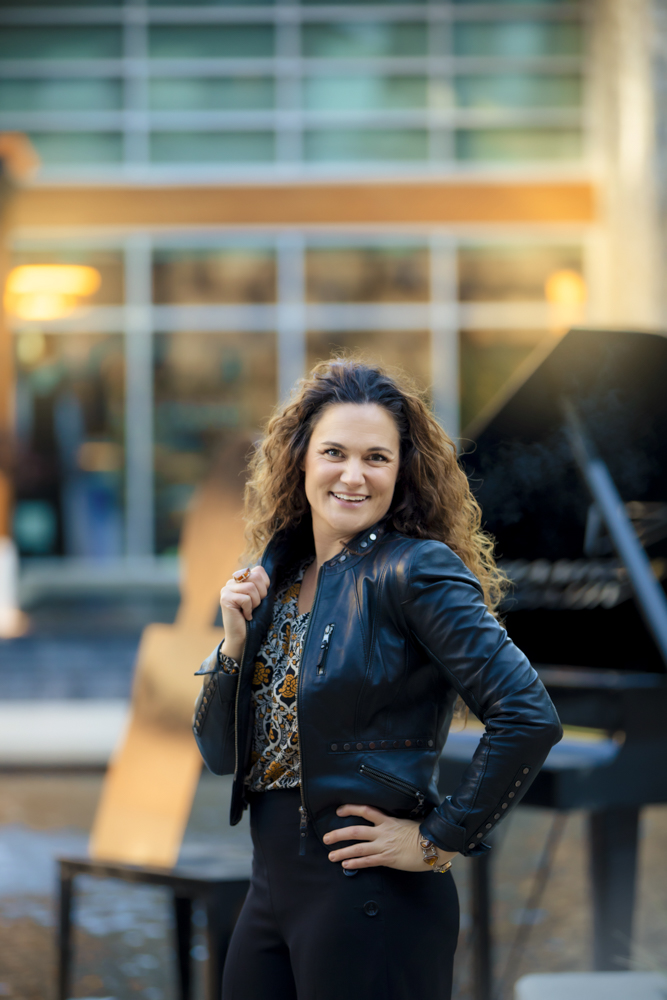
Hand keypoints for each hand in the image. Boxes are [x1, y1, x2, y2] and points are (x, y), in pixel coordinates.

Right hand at [219, 566, 269, 661]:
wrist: (242, 637)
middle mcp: (231, 582)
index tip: (261, 597)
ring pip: (251, 588)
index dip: (265, 584)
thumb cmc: (254, 617)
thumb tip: (263, 572)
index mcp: (241, 579)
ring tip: (250, 611)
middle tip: (256, 606)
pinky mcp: (225, 599)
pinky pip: (246, 599)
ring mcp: (226, 589)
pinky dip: (249, 610)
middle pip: (255, 577)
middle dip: (261, 594)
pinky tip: (245, 616)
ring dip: (255, 603)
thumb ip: (260, 584)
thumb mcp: (260, 597)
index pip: (258, 570)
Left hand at [323, 804, 456, 871]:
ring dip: (342, 852)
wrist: (434, 844)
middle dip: (338, 834)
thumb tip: (388, 821)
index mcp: (388, 820)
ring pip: (358, 848)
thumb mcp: (408, 821)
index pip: (365, 810)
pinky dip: (355, 863)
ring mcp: (384, 846)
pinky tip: (345, 865)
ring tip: (330, 855)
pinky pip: (367, 861)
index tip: (338, 810)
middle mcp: (383, 832)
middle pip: (355, 831)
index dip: (350, 809)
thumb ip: (395, 821)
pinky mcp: (388, 859)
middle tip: (326, 838)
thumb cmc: (424, 832)